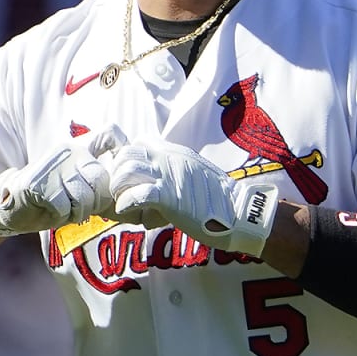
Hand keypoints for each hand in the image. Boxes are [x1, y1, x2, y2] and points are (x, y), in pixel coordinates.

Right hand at [0, 126, 126, 235]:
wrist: (10, 203)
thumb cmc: (50, 193)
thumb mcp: (75, 176)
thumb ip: (97, 175)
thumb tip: (125, 184)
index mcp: (79, 146)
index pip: (111, 135)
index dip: (122, 150)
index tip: (117, 173)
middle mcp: (68, 151)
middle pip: (102, 180)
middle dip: (96, 201)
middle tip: (80, 205)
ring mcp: (53, 167)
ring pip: (84, 198)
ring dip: (77, 211)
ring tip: (63, 206)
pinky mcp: (40, 186)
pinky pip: (65, 209)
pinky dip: (60, 216)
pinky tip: (49, 210)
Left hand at [107, 140, 279, 255]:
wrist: (239, 211)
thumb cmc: (216, 197)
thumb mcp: (192, 170)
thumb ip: (173, 167)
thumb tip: (156, 178)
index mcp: (173, 151)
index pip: (137, 143)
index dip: (125, 160)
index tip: (127, 178)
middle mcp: (168, 158)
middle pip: (125, 155)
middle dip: (117, 175)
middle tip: (121, 193)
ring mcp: (168, 176)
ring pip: (126, 172)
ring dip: (119, 190)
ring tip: (125, 204)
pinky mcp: (170, 197)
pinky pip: (137, 195)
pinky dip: (127, 204)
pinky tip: (129, 212)